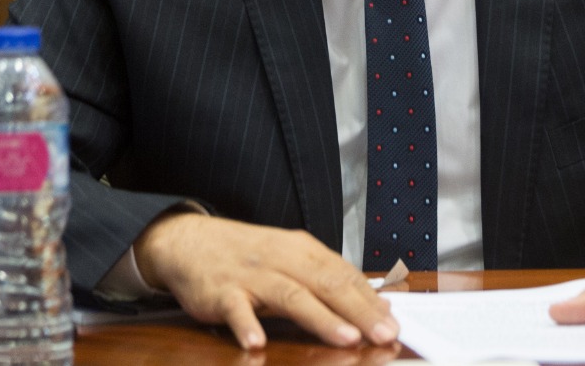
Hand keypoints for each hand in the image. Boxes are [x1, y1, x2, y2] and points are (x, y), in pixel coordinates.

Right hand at [134, 212, 399, 350]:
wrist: (190, 241)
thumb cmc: (248, 255)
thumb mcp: (289, 257)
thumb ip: (326, 278)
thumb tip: (374, 304)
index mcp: (301, 249)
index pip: (343, 274)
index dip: (370, 299)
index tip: (394, 322)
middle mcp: (281, 258)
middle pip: (326, 284)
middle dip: (358, 310)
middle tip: (384, 333)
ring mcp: (251, 276)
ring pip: (291, 296)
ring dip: (320, 318)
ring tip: (346, 338)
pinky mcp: (221, 292)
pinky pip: (236, 309)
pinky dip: (246, 325)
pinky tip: (257, 343)